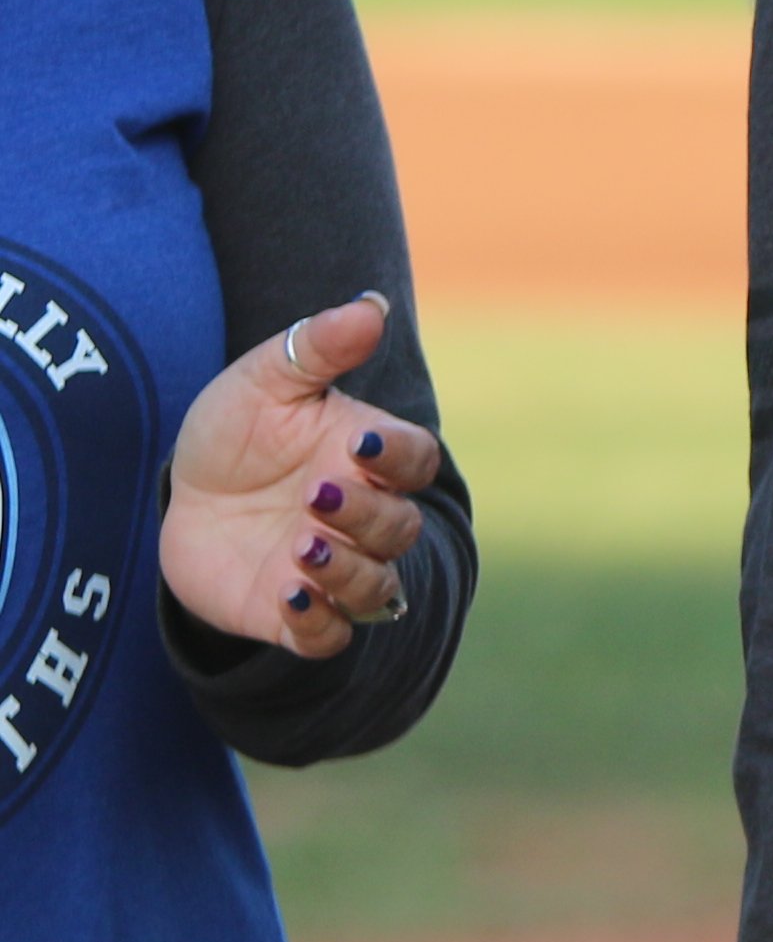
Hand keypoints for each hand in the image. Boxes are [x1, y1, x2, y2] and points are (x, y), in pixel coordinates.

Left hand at [158, 294, 439, 659]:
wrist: (186, 501)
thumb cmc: (239, 435)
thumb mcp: (264, 381)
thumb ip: (317, 348)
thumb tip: (373, 305)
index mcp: (370, 459)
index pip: (416, 461)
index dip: (399, 459)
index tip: (358, 447)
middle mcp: (364, 519)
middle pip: (399, 528)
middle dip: (365, 516)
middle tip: (314, 495)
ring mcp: (333, 570)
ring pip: (377, 588)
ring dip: (348, 572)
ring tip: (301, 548)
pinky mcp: (295, 615)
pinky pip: (328, 635)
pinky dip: (320, 625)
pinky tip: (290, 597)